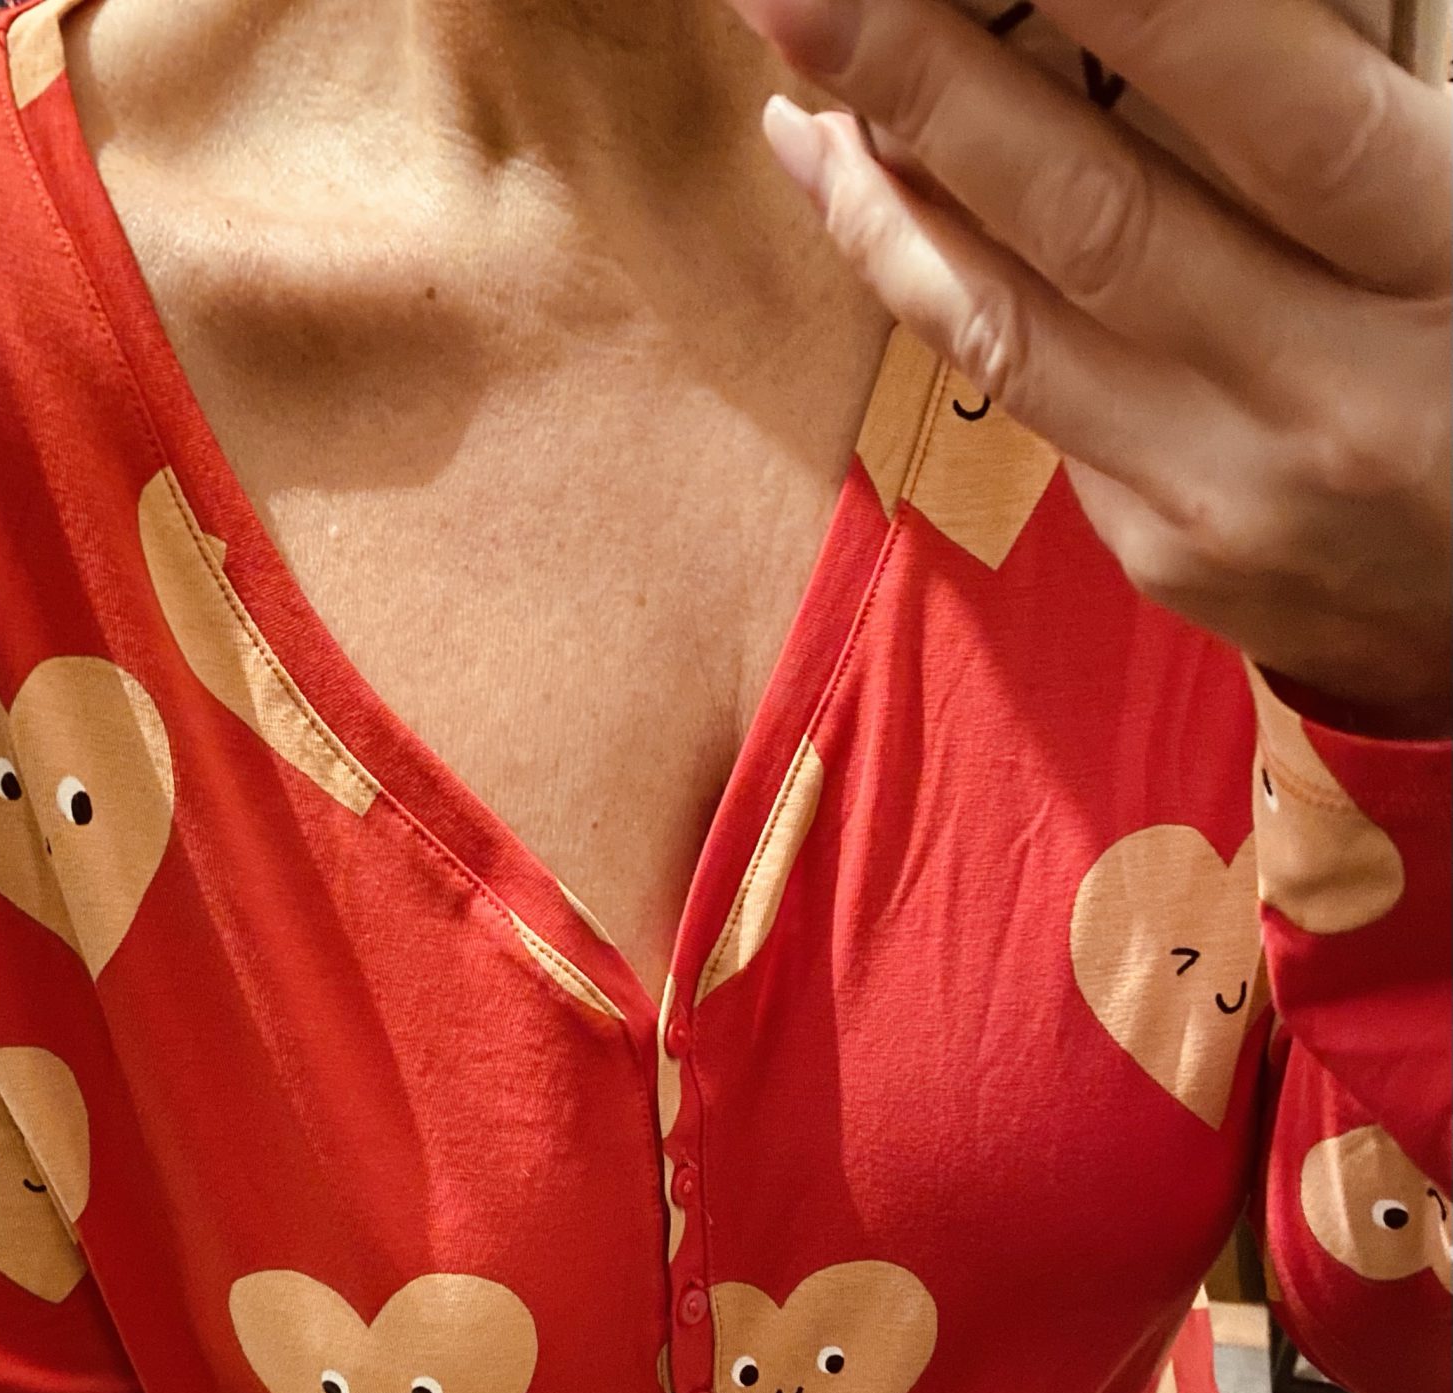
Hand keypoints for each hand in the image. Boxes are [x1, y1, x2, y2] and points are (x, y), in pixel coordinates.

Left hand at [728, 0, 1451, 732]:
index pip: (1285, 114)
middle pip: (1094, 217)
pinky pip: (1030, 397)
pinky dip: (935, 289)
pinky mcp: (1164, 553)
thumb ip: (1356, 115)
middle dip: (927, 87)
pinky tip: (871, 200)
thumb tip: (1196, 20)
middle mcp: (1330, 392)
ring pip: (1016, 324)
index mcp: (1448, 268)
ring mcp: (1229, 490)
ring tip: (792, 90)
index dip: (1146, 14)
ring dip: (882, 199)